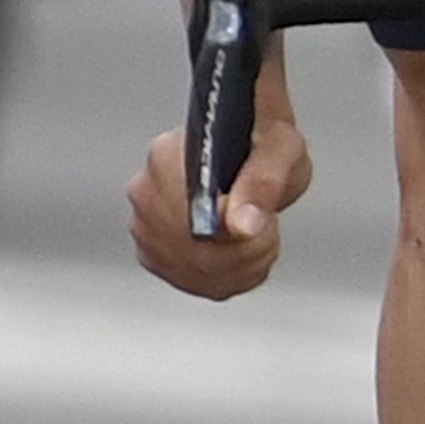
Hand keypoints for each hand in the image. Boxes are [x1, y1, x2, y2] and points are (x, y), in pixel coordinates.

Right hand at [127, 97, 309, 298]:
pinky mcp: (152, 251)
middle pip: (194, 251)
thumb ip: (263, 183)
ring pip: (195, 272)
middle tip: (268, 228)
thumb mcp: (280, 149)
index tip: (267, 224)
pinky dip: (226, 277)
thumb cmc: (265, 140)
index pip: (197, 219)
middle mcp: (146, 189)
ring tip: (257, 235)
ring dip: (240, 265)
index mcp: (168, 155)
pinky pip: (193, 283)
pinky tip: (242, 252)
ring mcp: (144, 223)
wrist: (253, 149)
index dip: (242, 232)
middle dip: (246, 250)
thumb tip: (242, 225)